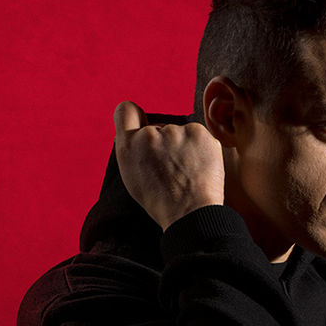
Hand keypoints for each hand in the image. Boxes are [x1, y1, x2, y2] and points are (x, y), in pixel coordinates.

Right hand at [113, 101, 225, 229]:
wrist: (191, 214)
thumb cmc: (162, 202)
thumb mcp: (132, 178)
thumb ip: (133, 150)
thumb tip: (141, 133)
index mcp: (128, 146)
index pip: (125, 110)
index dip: (135, 115)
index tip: (143, 122)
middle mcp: (149, 134)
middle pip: (159, 128)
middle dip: (165, 143)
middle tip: (171, 170)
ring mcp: (175, 131)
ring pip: (180, 133)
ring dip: (184, 147)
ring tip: (186, 173)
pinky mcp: (198, 132)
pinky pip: (198, 136)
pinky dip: (200, 149)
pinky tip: (199, 168)